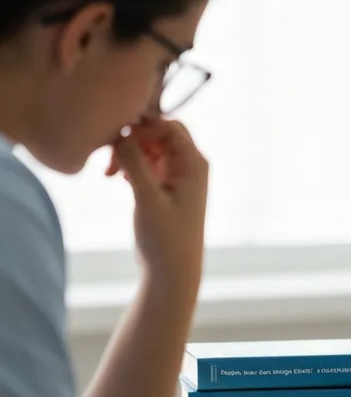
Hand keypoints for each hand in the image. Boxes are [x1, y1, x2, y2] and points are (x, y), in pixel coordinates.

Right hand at [106, 117, 208, 294]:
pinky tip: (115, 178)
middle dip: (132, 139)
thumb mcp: (148, 198)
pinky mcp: (163, 184)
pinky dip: (129, 164)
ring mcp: (176, 174)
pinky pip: (144, 161)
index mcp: (194, 163)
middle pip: (158, 132)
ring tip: (109, 173)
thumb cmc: (166, 237)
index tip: (118, 144)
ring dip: (127, 152)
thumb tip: (121, 132)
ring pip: (148, 146)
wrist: (171, 270)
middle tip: (110, 156)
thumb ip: (135, 163)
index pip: (168, 126)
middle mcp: (189, 164)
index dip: (141, 129)